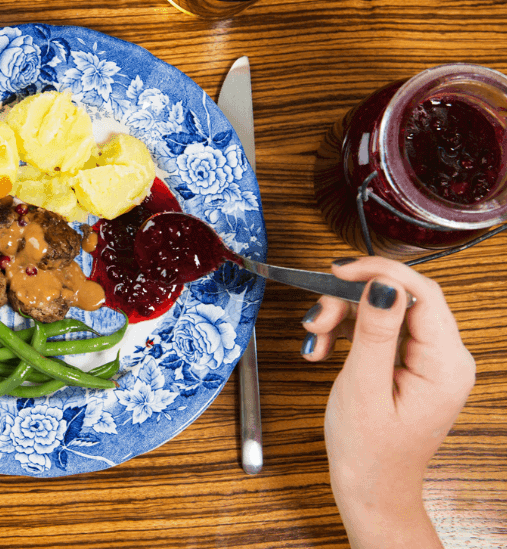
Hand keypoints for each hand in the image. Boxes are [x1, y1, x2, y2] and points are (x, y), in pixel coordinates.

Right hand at [300, 257, 474, 548]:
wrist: (370, 489)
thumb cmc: (369, 451)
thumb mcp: (364, 387)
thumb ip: (374, 332)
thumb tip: (382, 284)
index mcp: (446, 365)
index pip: (422, 294)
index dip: (380, 273)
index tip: (339, 271)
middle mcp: (446, 359)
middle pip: (401, 299)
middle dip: (351, 300)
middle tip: (316, 317)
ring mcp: (428, 361)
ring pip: (385, 310)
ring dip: (343, 316)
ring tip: (315, 337)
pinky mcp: (409, 363)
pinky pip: (379, 329)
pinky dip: (347, 331)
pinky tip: (323, 348)